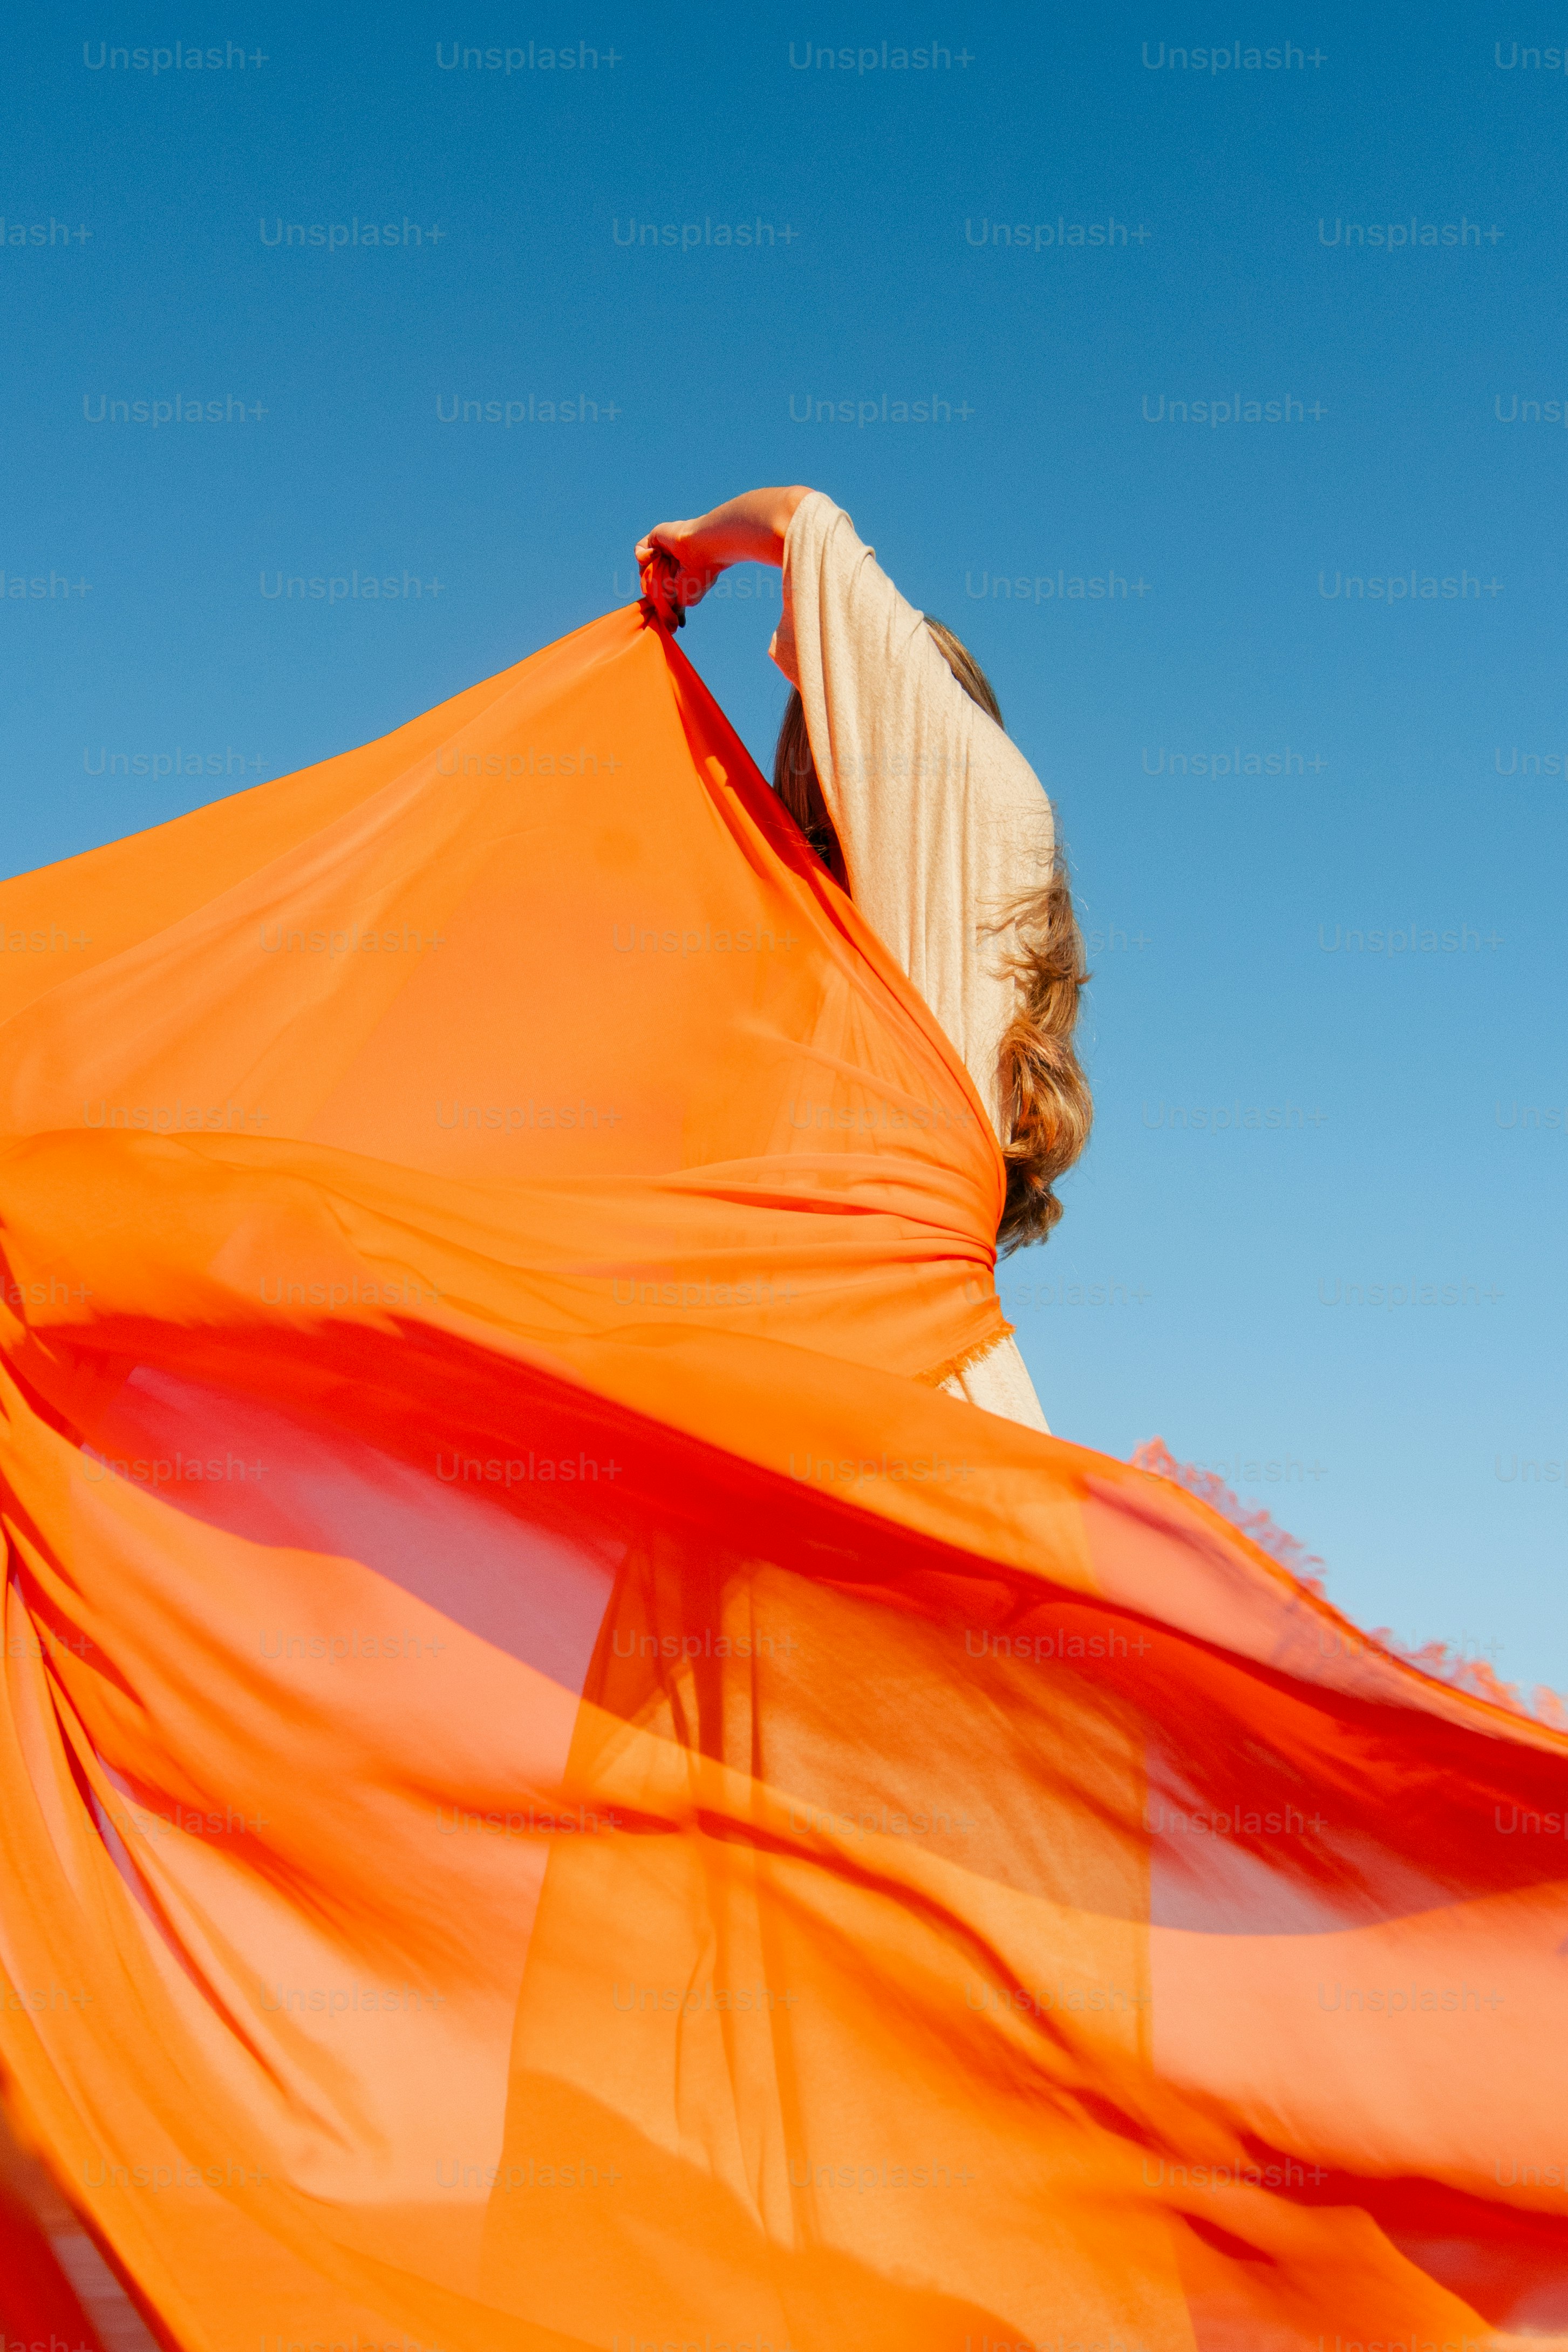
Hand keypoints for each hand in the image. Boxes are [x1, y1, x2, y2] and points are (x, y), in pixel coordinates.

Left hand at [635, 488, 812, 622]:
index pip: (662, 592)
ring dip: (660, 579)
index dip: (663, 606)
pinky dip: (647, 559)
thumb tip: (675, 623)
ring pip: (645, 572)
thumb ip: (678, 606)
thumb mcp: (690, 596)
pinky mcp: (657, 534)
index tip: (676, 624)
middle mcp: (670, 561)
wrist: (712, 543)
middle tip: (676, 599)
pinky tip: (664, 557)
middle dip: (662, 596)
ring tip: (676, 573)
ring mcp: (663, 548)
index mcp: (680, 573)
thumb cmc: (708, 571)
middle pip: (652, 585)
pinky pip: (640, 551)